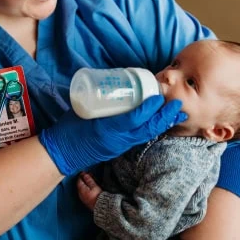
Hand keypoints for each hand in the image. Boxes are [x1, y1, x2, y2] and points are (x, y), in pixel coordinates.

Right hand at [39, 95, 185, 174]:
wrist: (61, 153)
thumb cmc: (67, 130)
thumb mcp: (80, 111)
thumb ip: (98, 101)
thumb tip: (110, 87)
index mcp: (107, 129)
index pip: (134, 119)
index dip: (150, 108)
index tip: (159, 97)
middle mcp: (117, 139)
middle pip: (147, 128)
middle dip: (164, 117)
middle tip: (178, 104)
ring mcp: (119, 146)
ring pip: (147, 135)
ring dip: (162, 124)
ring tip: (176, 115)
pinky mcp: (119, 148)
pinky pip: (140, 138)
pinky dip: (152, 130)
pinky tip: (158, 124)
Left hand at [77, 172, 101, 209]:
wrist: (102, 208)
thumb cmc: (99, 197)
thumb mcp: (94, 186)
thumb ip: (89, 180)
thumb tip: (84, 174)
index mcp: (81, 189)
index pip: (79, 180)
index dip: (81, 175)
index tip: (84, 172)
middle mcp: (80, 194)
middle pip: (80, 185)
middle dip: (83, 180)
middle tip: (87, 175)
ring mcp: (83, 198)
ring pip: (82, 189)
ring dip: (85, 185)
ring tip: (90, 181)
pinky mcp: (86, 201)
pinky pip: (84, 193)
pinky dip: (86, 189)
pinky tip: (90, 188)